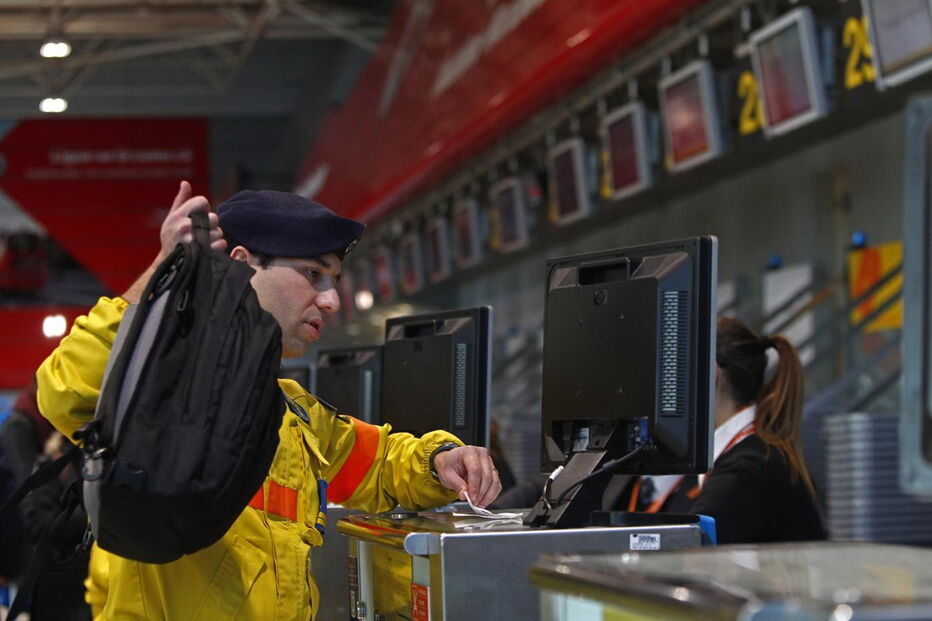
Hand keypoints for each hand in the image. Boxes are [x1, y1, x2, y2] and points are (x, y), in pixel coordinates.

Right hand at [122, 180, 224, 302]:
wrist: (169, 267)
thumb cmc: (172, 239)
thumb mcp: (172, 219)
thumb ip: (181, 200)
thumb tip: (186, 183)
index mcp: (178, 215)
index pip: (202, 201)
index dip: (204, 208)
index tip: (199, 216)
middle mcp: (185, 226)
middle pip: (214, 217)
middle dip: (211, 224)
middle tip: (202, 232)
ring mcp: (194, 241)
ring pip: (219, 232)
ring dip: (214, 237)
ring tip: (203, 242)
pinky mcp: (203, 254)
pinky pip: (221, 243)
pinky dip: (218, 246)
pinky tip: (209, 249)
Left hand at [433, 446, 501, 507]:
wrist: (451, 462)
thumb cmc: (449, 465)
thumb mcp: (446, 474)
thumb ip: (456, 484)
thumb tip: (464, 494)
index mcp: (468, 451)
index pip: (475, 469)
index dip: (474, 486)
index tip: (471, 498)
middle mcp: (481, 454)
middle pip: (487, 475)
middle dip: (481, 492)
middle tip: (474, 503)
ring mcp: (489, 462)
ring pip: (494, 480)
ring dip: (487, 495)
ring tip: (478, 504)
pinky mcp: (493, 470)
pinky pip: (497, 484)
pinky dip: (491, 495)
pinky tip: (484, 501)